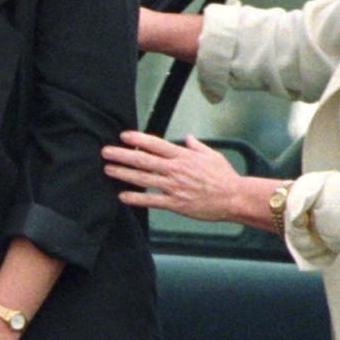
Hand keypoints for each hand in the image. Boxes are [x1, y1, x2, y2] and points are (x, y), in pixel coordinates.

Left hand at [102, 131, 240, 221]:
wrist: (233, 197)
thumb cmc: (224, 177)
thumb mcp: (211, 155)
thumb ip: (196, 146)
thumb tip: (188, 138)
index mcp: (182, 156)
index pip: (155, 144)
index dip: (137, 139)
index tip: (123, 136)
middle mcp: (175, 169)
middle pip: (143, 160)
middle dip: (122, 155)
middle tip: (106, 152)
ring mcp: (173, 187)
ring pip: (143, 179)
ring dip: (123, 174)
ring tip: (108, 170)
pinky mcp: (175, 203)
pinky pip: (151, 200)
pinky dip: (135, 198)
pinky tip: (122, 196)